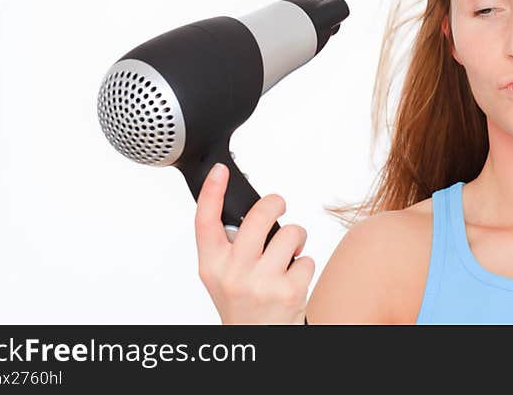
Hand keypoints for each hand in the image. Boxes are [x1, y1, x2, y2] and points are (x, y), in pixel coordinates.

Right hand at [194, 163, 314, 323]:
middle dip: (276, 202)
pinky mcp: (288, 291)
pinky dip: (305, 265)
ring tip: (288, 256)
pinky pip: (307, 258)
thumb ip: (228, 246)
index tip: (219, 171)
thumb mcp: (222, 277)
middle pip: (259, 215)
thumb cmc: (243, 304)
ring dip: (296, 240)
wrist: (257, 341)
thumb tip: (248, 210)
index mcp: (212, 266)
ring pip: (290, 233)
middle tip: (279, 205)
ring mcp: (261, 282)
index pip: (205, 222)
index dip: (211, 192)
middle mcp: (233, 274)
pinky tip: (293, 280)